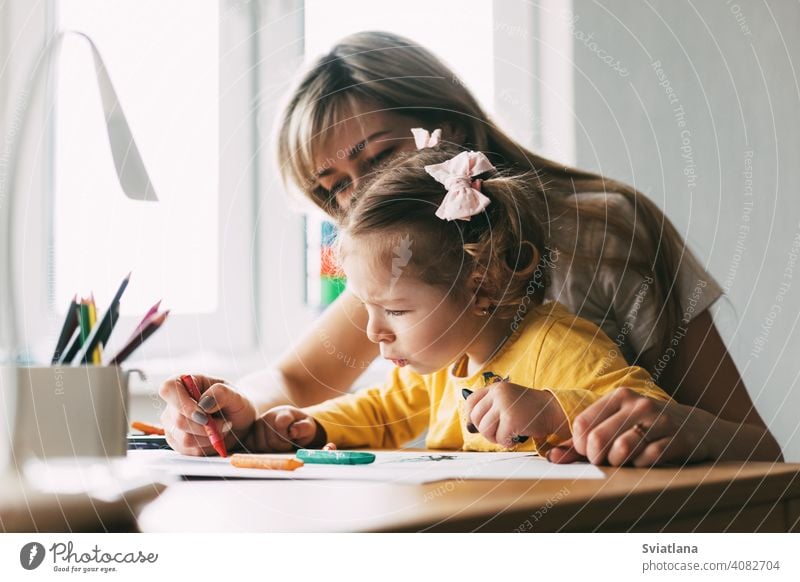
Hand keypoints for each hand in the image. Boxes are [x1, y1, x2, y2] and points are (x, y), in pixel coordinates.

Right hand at [159, 374, 255, 455]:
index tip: (204, 414)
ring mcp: (172, 423)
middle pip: (179, 420)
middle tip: (226, 423)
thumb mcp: (236, 395)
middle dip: (207, 426)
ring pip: (184, 438)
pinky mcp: (176, 441)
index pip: (169, 389)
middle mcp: (173, 403)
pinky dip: (206, 447)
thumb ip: (221, 393)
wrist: (239, 422)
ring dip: (209, 437)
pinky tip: (214, 437)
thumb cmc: (235, 404)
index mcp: (183, 382)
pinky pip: (188, 450)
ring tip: (221, 428)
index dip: (183, 404)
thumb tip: (203, 403)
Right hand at [245, 406, 324, 452]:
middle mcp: (268, 416)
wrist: (292, 424)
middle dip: (282, 446)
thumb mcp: (309, 427)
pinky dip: (262, 450)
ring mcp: (258, 424)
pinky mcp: (251, 432)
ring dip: (272, 450)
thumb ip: (304, 428)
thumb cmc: (301, 427)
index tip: (292, 438)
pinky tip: (271, 447)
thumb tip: (293, 431)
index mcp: (284, 412)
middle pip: (271, 440)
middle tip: (288, 444)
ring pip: (261, 445)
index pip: (281, 424)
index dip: (287, 436)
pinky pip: (252, 446)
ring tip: (280, 445)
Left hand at [463, 382, 568, 447]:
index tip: (481, 424)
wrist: (552, 410)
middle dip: (485, 430)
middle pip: (475, 418)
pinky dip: (507, 442)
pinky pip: (499, 438)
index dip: (472, 416)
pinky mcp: (512, 419)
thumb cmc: (529, 410)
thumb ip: (490, 409)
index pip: (470, 402)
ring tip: (507, 435)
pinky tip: (515, 438)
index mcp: (495, 388)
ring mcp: (505, 405)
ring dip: (495, 438)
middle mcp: (498, 393)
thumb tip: (469, 427)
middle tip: (499, 433)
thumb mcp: (507, 401)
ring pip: (484, 429)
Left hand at [548, 387, 717, 466]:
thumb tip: (552, 456)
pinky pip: (649, 459)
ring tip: (628, 462)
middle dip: (598, 459)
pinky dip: (644, 466)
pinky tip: (648, 462)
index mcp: (619, 396)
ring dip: (621, 464)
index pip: (581, 425)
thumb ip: (583, 442)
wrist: (701, 429)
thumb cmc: (650, 430)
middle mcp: (638, 404)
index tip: (591, 454)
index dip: (580, 447)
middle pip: (597, 440)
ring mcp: (661, 420)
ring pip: (622, 449)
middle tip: (609, 462)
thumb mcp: (618, 426)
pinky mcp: (680, 439)